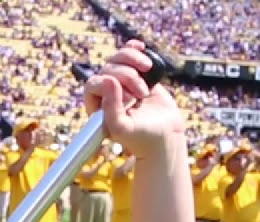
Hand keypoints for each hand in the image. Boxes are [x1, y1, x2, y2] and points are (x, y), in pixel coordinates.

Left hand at [83, 40, 184, 156]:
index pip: (93, 84)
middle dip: (128, 76)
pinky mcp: (137, 75)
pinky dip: (134, 48)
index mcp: (97, 107)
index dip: (111, 86)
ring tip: (147, 72)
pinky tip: (140, 47)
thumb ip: (111, 108)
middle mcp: (106, 93)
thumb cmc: (142, 137)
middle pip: (108, 68)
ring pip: (118, 58)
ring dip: (133, 61)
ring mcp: (121, 82)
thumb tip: (109, 80)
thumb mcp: (123, 128)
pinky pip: (129, 54)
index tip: (129, 98)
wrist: (166, 135)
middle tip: (142, 94)